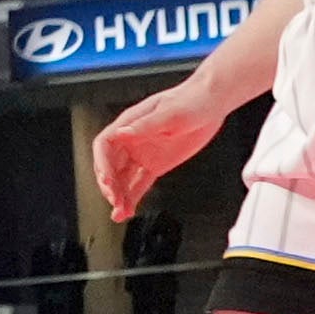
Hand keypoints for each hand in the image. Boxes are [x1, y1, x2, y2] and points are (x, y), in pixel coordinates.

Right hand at [91, 78, 221, 224]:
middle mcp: (132, 139)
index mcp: (130, 123)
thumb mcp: (170, 113)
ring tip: (119, 213)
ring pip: (123, 178)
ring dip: (119, 195)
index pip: (105, 145)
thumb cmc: (191, 100)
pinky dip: (133, 197)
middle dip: (109, 184)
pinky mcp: (155, 164)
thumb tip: (121, 133)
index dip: (102, 164)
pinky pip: (139, 183)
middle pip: (110, 164)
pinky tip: (128, 209)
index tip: (107, 181)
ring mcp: (143, 153)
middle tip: (115, 201)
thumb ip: (146, 125)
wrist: (212, 103)